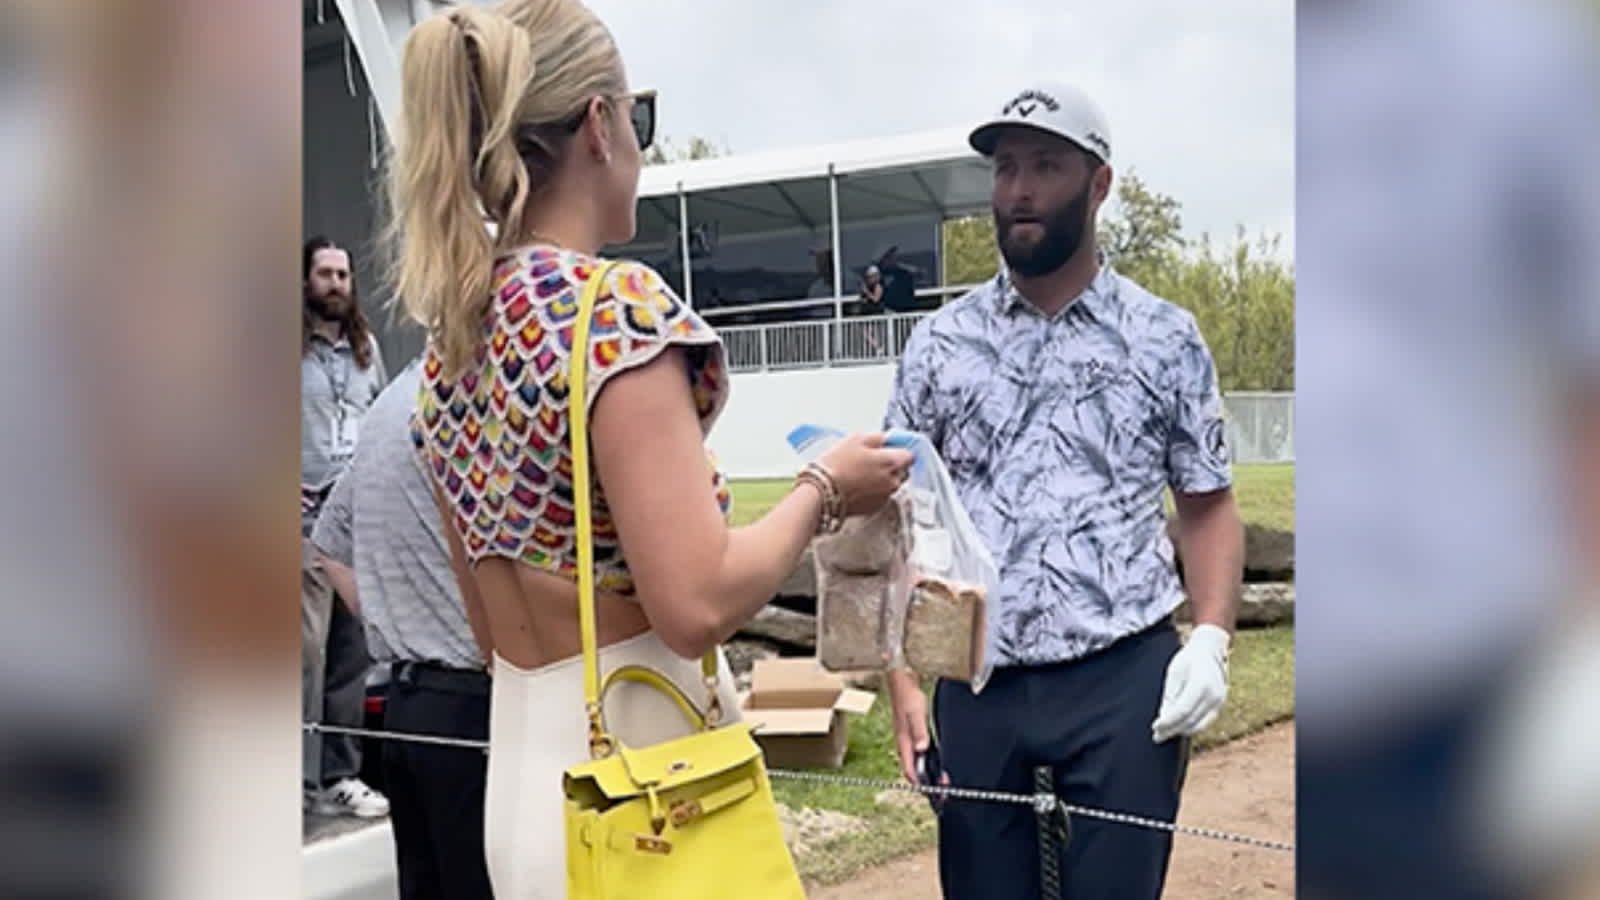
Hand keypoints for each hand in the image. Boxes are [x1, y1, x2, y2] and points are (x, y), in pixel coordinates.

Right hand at [817, 432, 914, 516]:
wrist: (821, 492)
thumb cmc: (837, 464)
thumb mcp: (857, 439)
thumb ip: (878, 438)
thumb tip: (887, 439)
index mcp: (892, 462)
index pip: (910, 455)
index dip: (899, 450)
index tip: (890, 448)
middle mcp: (894, 481)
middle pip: (903, 470)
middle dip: (892, 465)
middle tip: (873, 459)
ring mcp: (885, 496)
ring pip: (892, 484)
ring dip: (883, 478)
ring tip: (861, 473)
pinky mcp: (875, 508)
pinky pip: (881, 495)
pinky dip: (874, 490)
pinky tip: (858, 485)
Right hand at [888, 670, 930, 782]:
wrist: (902, 681)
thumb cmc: (907, 695)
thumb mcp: (916, 713)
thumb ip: (919, 731)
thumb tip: (921, 747)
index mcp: (903, 740)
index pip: (908, 769)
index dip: (919, 783)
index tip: (932, 791)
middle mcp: (905, 743)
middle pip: (913, 769)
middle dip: (926, 782)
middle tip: (941, 789)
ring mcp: (908, 739)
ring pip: (916, 762)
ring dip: (928, 773)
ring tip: (941, 781)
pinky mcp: (913, 733)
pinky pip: (919, 753)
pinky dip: (928, 761)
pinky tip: (936, 762)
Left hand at [1152, 624, 1230, 743]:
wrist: (1210, 651)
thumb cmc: (1189, 660)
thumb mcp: (1174, 673)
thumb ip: (1170, 697)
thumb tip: (1163, 718)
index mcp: (1201, 684)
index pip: (1182, 710)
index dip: (1168, 722)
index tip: (1155, 727)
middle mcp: (1213, 696)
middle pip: (1190, 721)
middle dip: (1172, 730)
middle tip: (1156, 736)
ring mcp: (1219, 702)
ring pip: (1198, 726)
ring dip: (1180, 731)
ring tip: (1164, 733)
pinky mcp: (1220, 706)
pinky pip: (1205, 723)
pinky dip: (1190, 727)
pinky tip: (1178, 728)